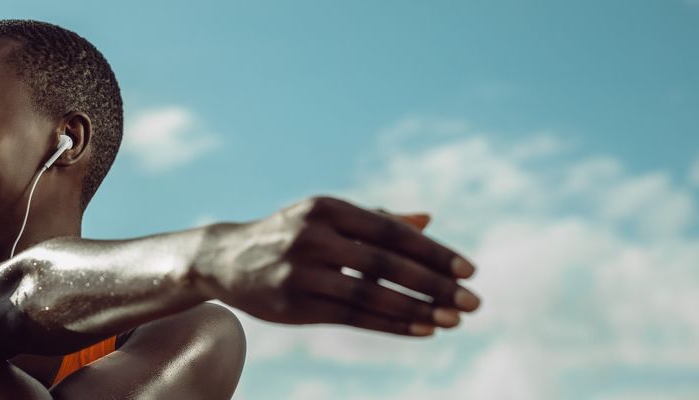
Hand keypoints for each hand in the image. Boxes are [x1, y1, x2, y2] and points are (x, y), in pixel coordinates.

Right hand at [191, 196, 479, 336]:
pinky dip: (391, 325)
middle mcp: (313, 236)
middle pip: (386, 264)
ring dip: (417, 310)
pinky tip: (422, 329)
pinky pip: (353, 317)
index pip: (392, 231)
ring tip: (453, 320)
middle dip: (434, 285)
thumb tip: (429, 219)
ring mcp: (301, 272)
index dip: (433, 251)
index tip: (469, 270)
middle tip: (473, 301)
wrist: (226, 258)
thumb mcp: (327, 218)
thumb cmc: (289, 234)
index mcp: (328, 208)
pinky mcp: (295, 304)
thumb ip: (377, 219)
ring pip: (371, 295)